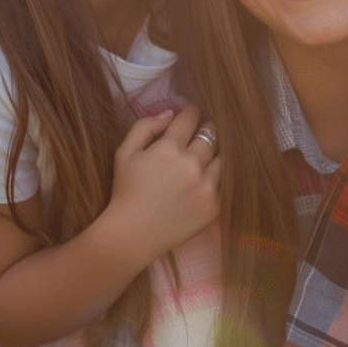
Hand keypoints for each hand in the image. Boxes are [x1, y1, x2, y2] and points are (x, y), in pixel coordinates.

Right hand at [104, 105, 219, 262]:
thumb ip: (145, 126)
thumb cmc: (125, 191)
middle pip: (211, 134)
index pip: (191, 117)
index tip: (191, 114)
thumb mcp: (124, 153)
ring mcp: (205, 186)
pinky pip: (223, 181)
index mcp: (169, 149)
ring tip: (203, 156)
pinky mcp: (213, 205)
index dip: (192, 112)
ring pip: (221, 156)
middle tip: (201, 132)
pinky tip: (203, 179)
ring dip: (213, 153)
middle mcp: (191, 165)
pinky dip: (215, 176)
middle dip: (206, 128)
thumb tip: (170, 113)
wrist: (132, 235)